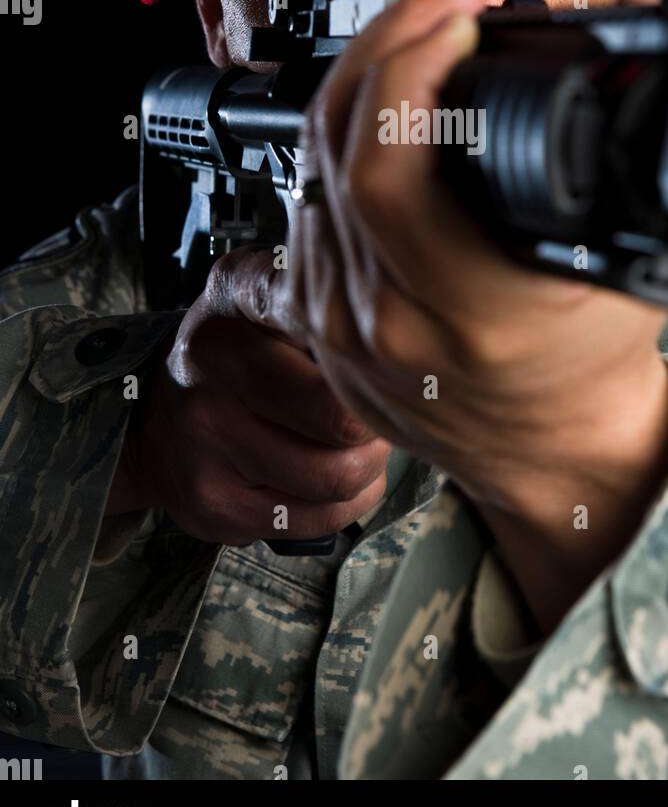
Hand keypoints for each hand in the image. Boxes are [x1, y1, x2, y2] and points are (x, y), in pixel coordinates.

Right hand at [107, 248, 389, 545]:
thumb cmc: (229, 346)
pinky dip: (350, 500)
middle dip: (378, 420)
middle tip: (379, 411)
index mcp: (229, 323)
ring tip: (363, 444)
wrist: (150, 417)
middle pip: (342, 422)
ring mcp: (208, 454)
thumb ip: (305, 287)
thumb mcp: (254, 290)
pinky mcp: (217, 510)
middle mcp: (209, 388)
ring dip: (370, 464)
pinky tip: (340, 475)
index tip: (377, 361)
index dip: (365, 361)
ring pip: (336, 477)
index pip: (320, 339)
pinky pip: (319, 519)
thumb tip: (377, 315)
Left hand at [286, 0, 667, 630]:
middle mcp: (386, 319)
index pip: (388, 165)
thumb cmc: (591, 367)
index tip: (461, 14)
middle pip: (337, 146)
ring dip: (360, 82)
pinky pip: (306, 203)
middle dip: (387, 45)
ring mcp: (339, 321)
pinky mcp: (316, 318)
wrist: (552, 455)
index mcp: (465, 311)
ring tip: (416, 35)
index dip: (409, 66)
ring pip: (311, 166)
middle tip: (441, 3)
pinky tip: (377, 102)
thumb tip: (629, 31)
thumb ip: (624, 154)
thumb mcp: (627, 262)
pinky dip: (340, 138)